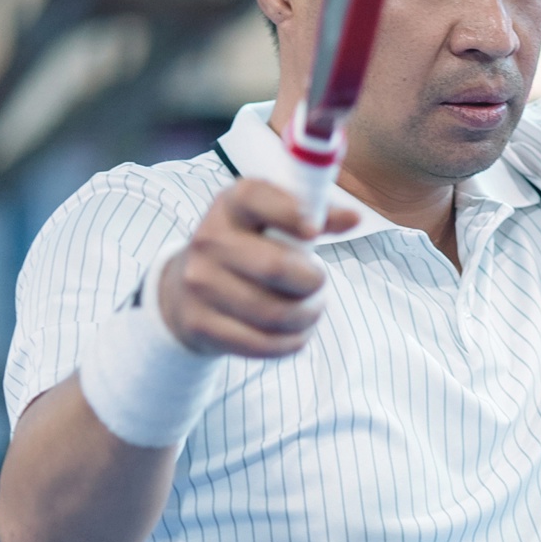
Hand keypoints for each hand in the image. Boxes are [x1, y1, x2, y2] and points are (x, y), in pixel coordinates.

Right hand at [156, 181, 358, 358]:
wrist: (185, 292)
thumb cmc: (247, 251)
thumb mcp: (271, 222)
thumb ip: (314, 215)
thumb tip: (354, 218)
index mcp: (230, 206)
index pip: (255, 197)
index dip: (289, 212)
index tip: (314, 231)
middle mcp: (208, 241)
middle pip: (276, 267)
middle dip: (313, 281)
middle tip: (319, 283)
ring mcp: (199, 285)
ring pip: (276, 313)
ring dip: (308, 315)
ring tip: (311, 308)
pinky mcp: (201, 325)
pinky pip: (263, 344)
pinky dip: (291, 341)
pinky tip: (294, 332)